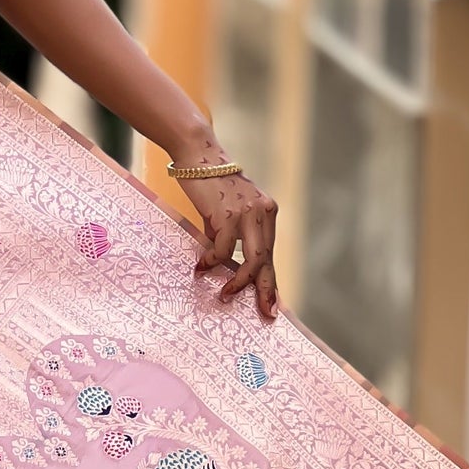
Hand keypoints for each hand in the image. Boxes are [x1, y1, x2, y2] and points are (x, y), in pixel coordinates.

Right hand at [179, 165, 280, 320]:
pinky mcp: (228, 213)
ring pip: (251, 260)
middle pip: (267, 261)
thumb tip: (226, 264)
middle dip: (264, 290)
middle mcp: (263, 212)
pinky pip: (223, 249)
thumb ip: (233, 234)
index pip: (270, 253)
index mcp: (267, 211)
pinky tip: (201, 266)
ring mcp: (247, 213)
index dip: (270, 280)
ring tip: (224, 294)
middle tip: (264, 312)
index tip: (272, 303)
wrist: (196, 156)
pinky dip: (212, 261)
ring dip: (237, 282)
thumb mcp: (227, 210)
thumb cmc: (208, 184)